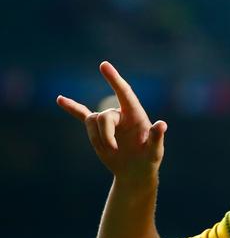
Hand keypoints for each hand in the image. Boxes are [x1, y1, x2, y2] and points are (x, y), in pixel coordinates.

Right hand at [57, 61, 166, 180]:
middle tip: (114, 150)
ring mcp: (108, 121)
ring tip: (111, 151)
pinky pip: (82, 115)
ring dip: (97, 139)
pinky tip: (59, 99)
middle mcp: (121, 114)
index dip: (114, 79)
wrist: (135, 172)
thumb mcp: (155, 151)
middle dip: (104, 135)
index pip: (124, 92)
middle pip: (102, 117)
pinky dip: (72, 107)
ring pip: (91, 122)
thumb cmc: (148, 161)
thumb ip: (157, 138)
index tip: (103, 65)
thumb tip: (162, 124)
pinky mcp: (97, 130)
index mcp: (136, 114)